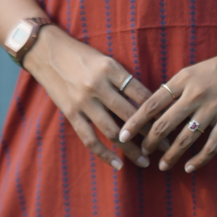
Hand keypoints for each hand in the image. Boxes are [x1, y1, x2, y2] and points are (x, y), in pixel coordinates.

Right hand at [24, 27, 171, 171]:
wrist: (46, 52)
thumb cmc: (81, 55)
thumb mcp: (106, 60)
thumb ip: (123, 80)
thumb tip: (149, 102)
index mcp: (111, 69)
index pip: (141, 94)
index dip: (158, 112)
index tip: (171, 124)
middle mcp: (98, 86)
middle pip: (131, 115)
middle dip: (151, 133)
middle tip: (165, 147)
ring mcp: (83, 102)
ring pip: (113, 131)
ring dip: (130, 149)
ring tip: (145, 161)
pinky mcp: (70, 113)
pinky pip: (89, 138)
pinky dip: (104, 153)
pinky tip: (117, 164)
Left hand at [117, 32, 216, 175]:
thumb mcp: (197, 69)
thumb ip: (178, 87)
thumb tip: (157, 105)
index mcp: (183, 79)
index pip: (151, 103)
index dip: (134, 122)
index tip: (121, 135)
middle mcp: (195, 93)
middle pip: (164, 124)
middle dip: (149, 142)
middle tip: (141, 153)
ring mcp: (213, 107)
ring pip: (184, 139)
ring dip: (170, 155)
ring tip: (162, 166)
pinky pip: (211, 145)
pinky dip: (199, 160)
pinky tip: (190, 168)